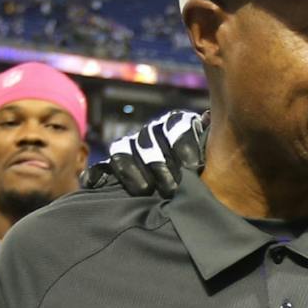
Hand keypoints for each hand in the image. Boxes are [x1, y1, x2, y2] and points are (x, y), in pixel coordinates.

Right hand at [79, 110, 205, 197]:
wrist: (189, 190)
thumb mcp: (214, 153)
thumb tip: (209, 117)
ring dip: (133, 170)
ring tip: (145, 190)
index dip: (183, 143)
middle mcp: (152, 133)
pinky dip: (95, 175)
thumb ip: (211, 138)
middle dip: (159, 164)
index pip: (175, 127)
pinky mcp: (113, 168)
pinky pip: (100, 168)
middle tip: (172, 188)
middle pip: (148, 141)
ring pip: (123, 150)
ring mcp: (131, 149)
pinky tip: (93, 184)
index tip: (194, 166)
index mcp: (176, 125)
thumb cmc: (207, 172)